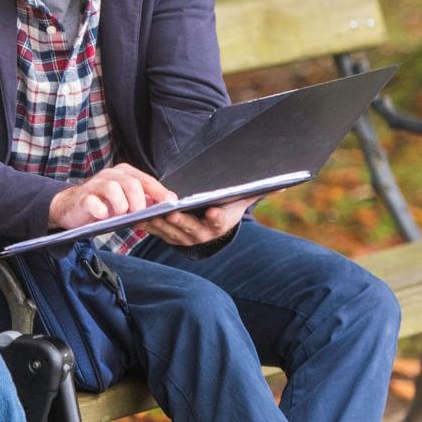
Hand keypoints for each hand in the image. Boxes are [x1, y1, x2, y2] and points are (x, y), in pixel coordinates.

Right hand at [48, 163, 174, 229]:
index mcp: (123, 173)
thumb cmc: (103, 205)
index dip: (160, 192)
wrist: (71, 207)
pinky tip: (103, 217)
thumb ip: (143, 200)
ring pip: (114, 190)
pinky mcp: (83, 197)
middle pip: (132, 184)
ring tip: (118, 215)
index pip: (146, 180)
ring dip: (120, 207)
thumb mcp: (125, 201)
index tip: (171, 203)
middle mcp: (110, 175)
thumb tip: (165, 204)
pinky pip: (95, 203)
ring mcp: (95, 185)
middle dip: (139, 203)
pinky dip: (102, 213)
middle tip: (137, 215)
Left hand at [138, 194, 260, 246]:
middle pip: (190, 228)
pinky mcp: (168, 235)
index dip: (216, 217)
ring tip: (150, 213)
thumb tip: (283, 185)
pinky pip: (156, 231)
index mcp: (220, 224)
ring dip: (159, 224)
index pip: (219, 221)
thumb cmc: (226, 204)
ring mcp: (183, 237)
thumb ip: (260, 189)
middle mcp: (202, 234)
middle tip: (172, 213)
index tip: (212, 212)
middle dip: (181, 221)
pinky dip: (147, 225)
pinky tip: (138, 217)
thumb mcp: (242, 197)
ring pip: (170, 231)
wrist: (209, 219)